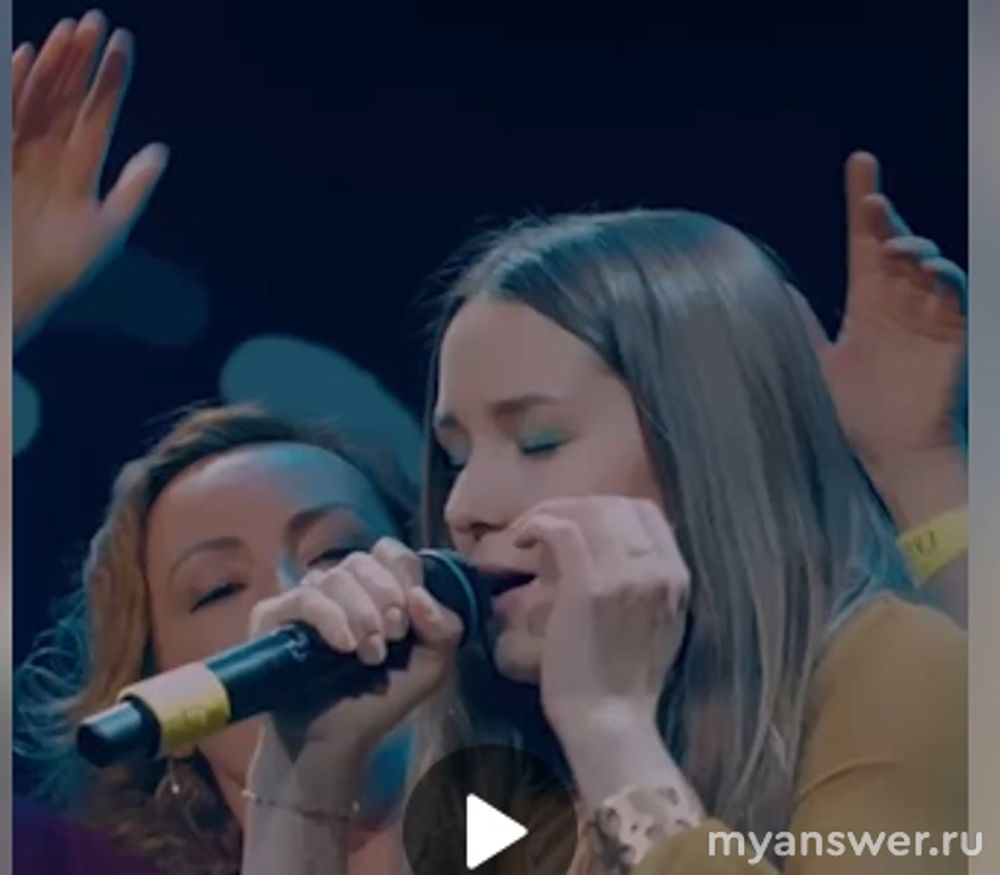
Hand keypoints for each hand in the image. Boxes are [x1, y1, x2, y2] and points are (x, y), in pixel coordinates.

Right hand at [13, 11, 168, 334]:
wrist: (13, 291)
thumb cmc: (62, 269)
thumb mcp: (107, 230)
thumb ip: (132, 191)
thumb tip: (160, 152)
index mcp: (80, 168)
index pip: (99, 114)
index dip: (111, 79)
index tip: (123, 43)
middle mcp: (49, 154)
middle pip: (67, 97)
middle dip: (80, 60)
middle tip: (95, 20)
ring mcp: (19, 153)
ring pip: (37, 98)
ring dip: (52, 65)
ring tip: (69, 31)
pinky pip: (4, 114)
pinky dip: (11, 86)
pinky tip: (24, 55)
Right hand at [246, 539, 461, 800]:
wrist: (335, 742)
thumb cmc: (381, 698)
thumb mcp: (431, 664)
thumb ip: (445, 627)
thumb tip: (419, 595)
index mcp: (374, 587)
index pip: (389, 551)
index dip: (404, 575)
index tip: (409, 618)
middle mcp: (337, 586)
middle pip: (361, 560)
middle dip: (385, 597)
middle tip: (393, 637)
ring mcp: (303, 598)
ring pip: (334, 577)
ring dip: (361, 615)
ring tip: (370, 655)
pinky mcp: (271, 616)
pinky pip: (303, 598)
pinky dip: (331, 619)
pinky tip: (344, 647)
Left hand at [511, 497, 689, 744]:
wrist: (611, 724)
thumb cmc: (623, 683)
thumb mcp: (655, 624)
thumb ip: (644, 585)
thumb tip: (614, 553)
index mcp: (676, 576)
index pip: (645, 512)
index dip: (606, 509)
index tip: (576, 524)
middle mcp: (658, 568)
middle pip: (614, 506)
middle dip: (574, 507)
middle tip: (543, 525)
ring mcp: (626, 574)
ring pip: (586, 511)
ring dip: (550, 512)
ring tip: (526, 533)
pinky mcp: (589, 586)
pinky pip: (561, 530)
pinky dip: (536, 524)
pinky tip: (520, 541)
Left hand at [819, 152, 965, 467]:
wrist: (891, 451)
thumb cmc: (854, 411)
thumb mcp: (815, 362)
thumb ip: (798, 324)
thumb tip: (769, 289)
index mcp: (867, 299)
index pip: (864, 238)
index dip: (863, 200)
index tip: (860, 162)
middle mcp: (899, 299)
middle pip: (895, 242)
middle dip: (885, 218)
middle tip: (870, 201)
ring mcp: (927, 313)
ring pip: (927, 261)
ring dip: (913, 246)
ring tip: (892, 246)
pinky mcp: (953, 332)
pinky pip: (955, 293)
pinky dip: (945, 276)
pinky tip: (926, 269)